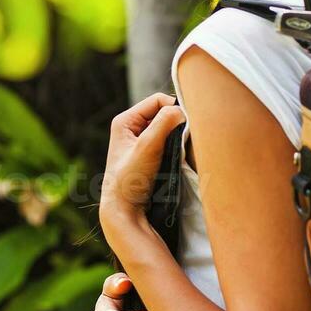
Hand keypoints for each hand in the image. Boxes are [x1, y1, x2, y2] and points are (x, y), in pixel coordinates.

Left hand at [100, 92, 184, 227]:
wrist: (124, 211)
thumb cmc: (130, 180)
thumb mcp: (147, 147)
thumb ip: (164, 124)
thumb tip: (182, 111)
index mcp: (125, 121)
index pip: (158, 100)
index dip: (174, 108)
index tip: (187, 125)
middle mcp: (131, 128)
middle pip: (164, 113)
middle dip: (177, 123)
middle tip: (186, 138)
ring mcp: (141, 142)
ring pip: (168, 128)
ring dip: (178, 136)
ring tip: (181, 150)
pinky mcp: (150, 155)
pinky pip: (169, 142)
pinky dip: (177, 146)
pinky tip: (179, 157)